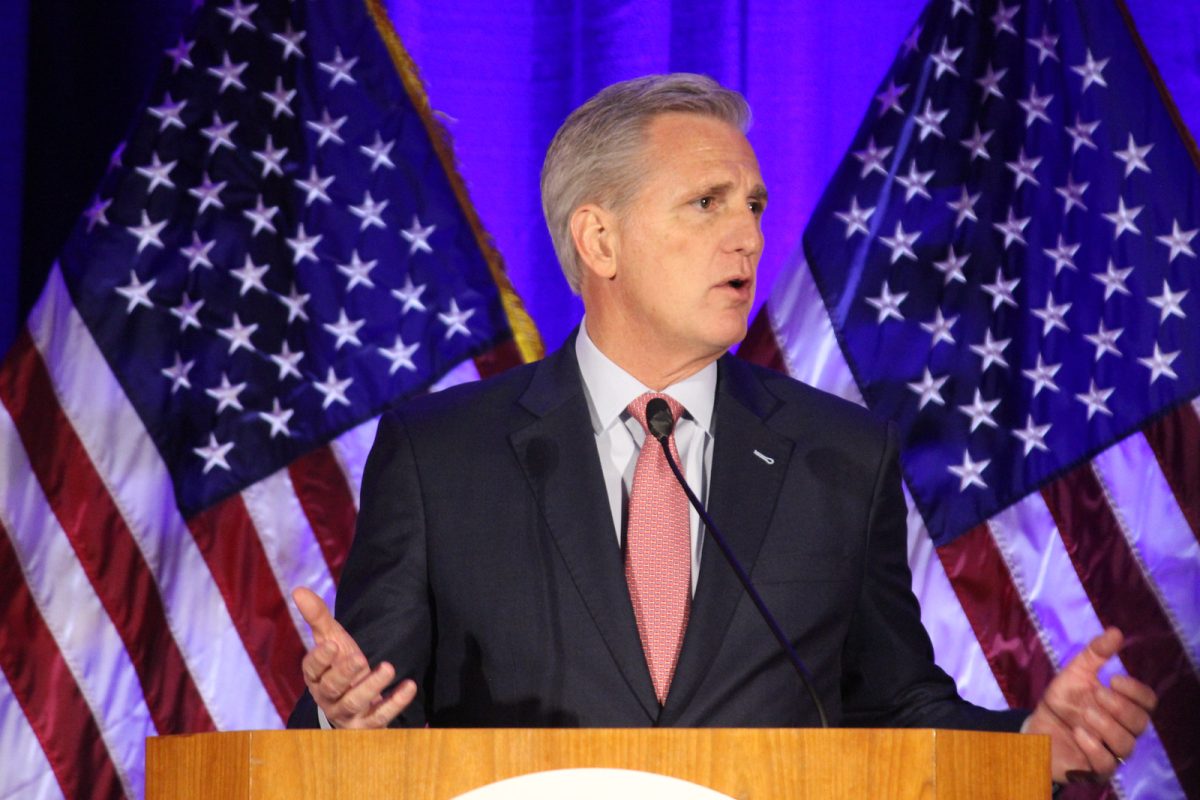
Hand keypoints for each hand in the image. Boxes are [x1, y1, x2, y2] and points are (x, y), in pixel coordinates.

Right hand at [293, 587, 417, 728]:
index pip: (312, 669)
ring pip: (355, 703)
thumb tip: (298, 589)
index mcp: (316, 677)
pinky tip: (409, 686)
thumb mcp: (331, 640)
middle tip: (360, 658)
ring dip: (372, 686)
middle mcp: (327, 698)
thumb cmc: (340, 665)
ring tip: (389, 667)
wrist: (353, 705)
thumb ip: (318, 617)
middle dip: (345, 673)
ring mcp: (347, 714)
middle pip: (332, 688)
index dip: (320, 658)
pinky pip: (380, 717)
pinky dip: (395, 703)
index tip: (332, 645)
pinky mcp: (367, 725)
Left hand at [1026, 628, 1156, 783]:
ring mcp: (1111, 751)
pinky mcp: (1095, 769)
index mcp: (1123, 706)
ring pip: (1126, 744)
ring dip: (1106, 725)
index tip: (1113, 679)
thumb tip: (1116, 631)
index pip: (1148, 702)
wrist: (1035, 727)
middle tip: (1096, 694)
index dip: (1136, 691)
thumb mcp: (1075, 672)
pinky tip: (1079, 733)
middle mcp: (1123, 730)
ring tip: (1085, 713)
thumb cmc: (1063, 700)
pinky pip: (1106, 764)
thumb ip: (1096, 654)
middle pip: (1140, 722)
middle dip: (1119, 706)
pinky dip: (1094, 747)